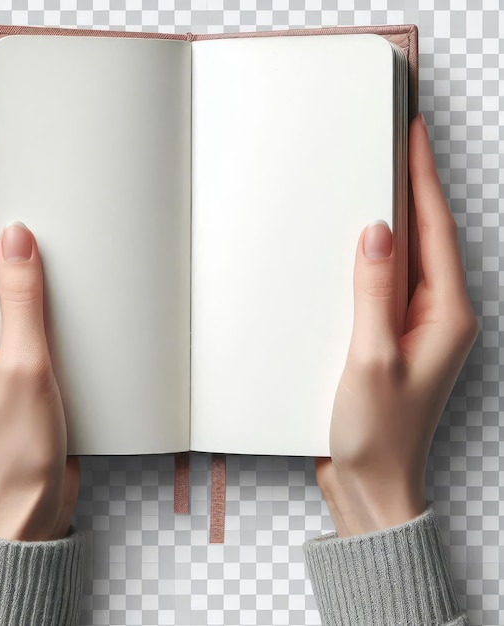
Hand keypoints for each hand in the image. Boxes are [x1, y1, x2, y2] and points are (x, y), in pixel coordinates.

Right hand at [316, 114, 477, 537]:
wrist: (371, 484)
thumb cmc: (378, 434)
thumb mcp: (372, 359)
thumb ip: (374, 294)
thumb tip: (377, 234)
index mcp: (445, 318)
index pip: (434, 233)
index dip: (423, 179)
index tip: (414, 135)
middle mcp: (436, 318)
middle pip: (426, 238)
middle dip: (414, 187)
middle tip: (399, 145)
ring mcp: (414, 328)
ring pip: (406, 260)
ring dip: (394, 220)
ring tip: (379, 181)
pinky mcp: (390, 339)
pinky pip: (384, 285)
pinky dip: (373, 259)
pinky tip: (357, 248)